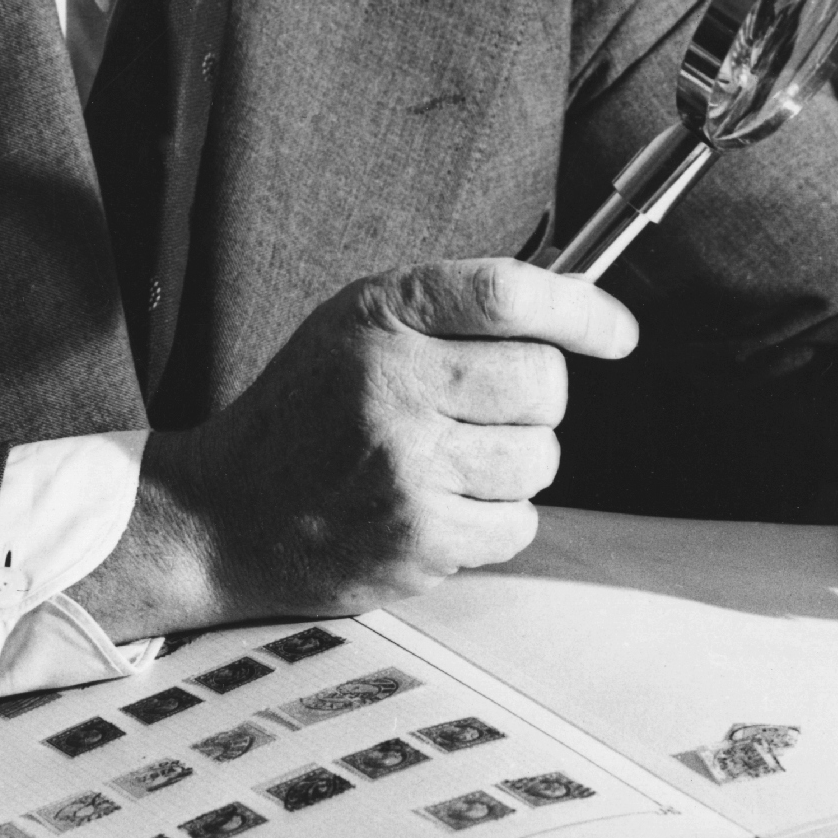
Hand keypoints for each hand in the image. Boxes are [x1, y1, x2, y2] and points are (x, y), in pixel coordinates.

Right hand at [76, 259, 636, 637]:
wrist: (223, 515)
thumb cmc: (306, 410)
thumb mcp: (356, 326)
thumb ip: (451, 310)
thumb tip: (581, 311)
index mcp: (379, 319)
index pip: (507, 295)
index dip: (580, 309)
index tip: (615, 333)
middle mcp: (392, 387)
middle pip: (543, 381)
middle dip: (534, 395)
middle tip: (486, 406)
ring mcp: (407, 471)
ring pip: (540, 458)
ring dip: (517, 460)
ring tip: (454, 458)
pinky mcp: (419, 542)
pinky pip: (519, 523)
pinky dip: (498, 517)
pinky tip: (445, 503)